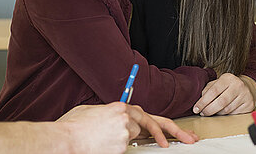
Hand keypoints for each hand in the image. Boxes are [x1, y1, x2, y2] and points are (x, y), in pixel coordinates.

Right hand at [58, 102, 197, 151]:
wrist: (64, 140)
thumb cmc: (73, 127)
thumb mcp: (93, 112)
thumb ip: (110, 113)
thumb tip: (117, 118)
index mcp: (121, 107)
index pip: (148, 116)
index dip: (162, 126)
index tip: (175, 134)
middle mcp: (127, 116)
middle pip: (157, 124)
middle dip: (177, 132)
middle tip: (191, 140)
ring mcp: (126, 131)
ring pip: (134, 138)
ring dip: (123, 141)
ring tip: (105, 139)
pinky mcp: (123, 144)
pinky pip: (125, 148)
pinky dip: (116, 148)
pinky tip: (103, 145)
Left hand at [192, 73, 255, 115]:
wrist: (246, 88)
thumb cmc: (227, 87)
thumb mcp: (216, 84)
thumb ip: (207, 90)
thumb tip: (199, 102)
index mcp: (228, 78)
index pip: (213, 91)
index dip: (203, 102)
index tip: (196, 109)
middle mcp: (238, 85)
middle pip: (221, 102)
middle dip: (209, 110)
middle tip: (202, 113)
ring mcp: (246, 95)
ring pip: (227, 110)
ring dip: (217, 113)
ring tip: (213, 111)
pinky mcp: (249, 104)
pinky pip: (234, 114)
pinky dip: (227, 115)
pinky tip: (224, 111)